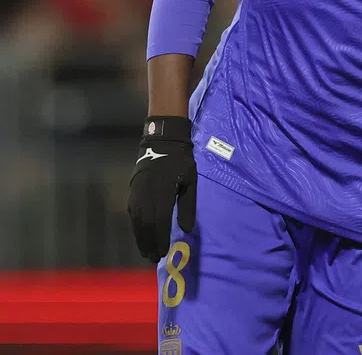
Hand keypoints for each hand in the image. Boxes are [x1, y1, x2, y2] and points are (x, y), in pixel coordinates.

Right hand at [126, 116, 197, 262]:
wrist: (162, 143)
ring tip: (147, 252)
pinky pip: (132, 214)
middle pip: (146, 225)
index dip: (161, 238)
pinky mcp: (132, 192)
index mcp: (162, 193)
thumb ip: (188, 206)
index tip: (164, 253)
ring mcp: (136, 194)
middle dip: (150, 243)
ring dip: (141, 238)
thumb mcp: (190, 182)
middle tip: (154, 258)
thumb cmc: (180, 163)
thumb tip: (186, 229)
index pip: (160, 221)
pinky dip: (136, 227)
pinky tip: (140, 236)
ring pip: (137, 221)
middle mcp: (146, 195)